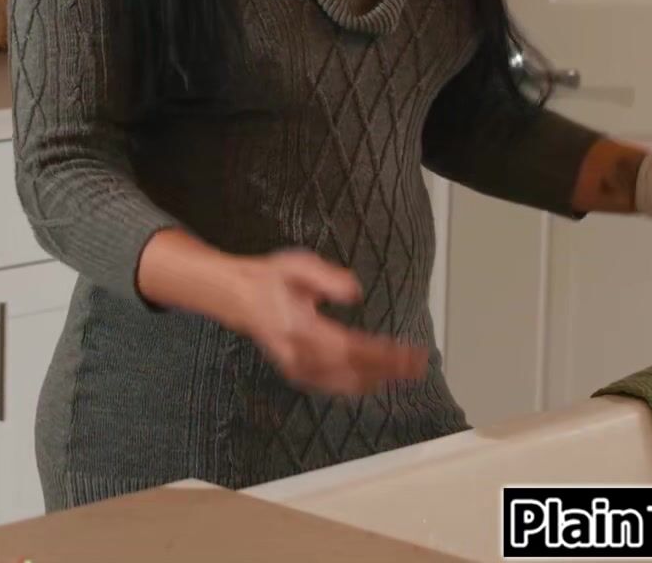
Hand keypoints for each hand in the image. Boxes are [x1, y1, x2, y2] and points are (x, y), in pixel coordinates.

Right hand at [221, 248, 428, 396]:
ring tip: (401, 374)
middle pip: (351, 370)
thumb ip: (326, 278)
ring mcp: (295, 366)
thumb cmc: (266, 279)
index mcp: (301, 328)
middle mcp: (298, 353)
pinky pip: (329, 386)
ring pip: (341, 383)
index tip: (408, 354)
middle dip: (388, 370)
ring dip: (374, 380)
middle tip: (417, 365)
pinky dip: (353, 386)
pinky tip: (370, 383)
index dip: (382, 355)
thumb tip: (354, 292)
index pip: (351, 348)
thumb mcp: (295, 265)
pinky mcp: (294, 371)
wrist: (235, 296)